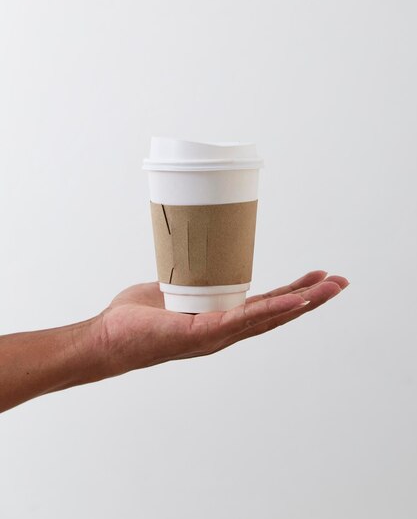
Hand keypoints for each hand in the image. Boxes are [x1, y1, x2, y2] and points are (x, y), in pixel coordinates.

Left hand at [95, 271, 348, 377]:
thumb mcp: (174, 288)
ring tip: (327, 289)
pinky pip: (241, 321)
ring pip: (267, 318)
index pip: (266, 306)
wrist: (108, 338)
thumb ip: (192, 277)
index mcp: (222, 320)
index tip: (317, 277)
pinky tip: (293, 304)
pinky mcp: (200, 334)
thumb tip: (196, 254)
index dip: (293, 294)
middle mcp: (225, 331)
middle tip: (339, 282)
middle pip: (276, 314)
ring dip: (300, 303)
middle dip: (310, 298)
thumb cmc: (137, 318)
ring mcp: (215, 336)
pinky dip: (269, 312)